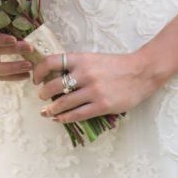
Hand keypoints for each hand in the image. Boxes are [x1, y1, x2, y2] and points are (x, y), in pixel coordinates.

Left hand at [32, 49, 160, 122]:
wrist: (141, 72)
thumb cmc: (117, 65)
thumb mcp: (94, 59)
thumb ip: (77, 66)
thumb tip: (57, 76)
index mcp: (82, 59)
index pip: (52, 62)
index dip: (39, 71)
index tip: (36, 78)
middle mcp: (85, 73)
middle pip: (54, 85)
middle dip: (43, 93)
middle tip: (41, 97)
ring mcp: (93, 90)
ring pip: (64, 103)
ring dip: (52, 109)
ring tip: (47, 111)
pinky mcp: (102, 105)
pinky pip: (78, 114)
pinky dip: (65, 118)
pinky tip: (60, 119)